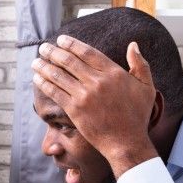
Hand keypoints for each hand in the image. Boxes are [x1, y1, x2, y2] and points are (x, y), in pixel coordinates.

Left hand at [32, 36, 161, 178]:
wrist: (126, 142)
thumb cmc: (137, 116)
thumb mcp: (147, 88)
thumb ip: (140, 65)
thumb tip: (132, 45)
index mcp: (114, 72)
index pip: (87, 52)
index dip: (71, 44)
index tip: (61, 39)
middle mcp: (97, 81)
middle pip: (69, 61)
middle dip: (53, 52)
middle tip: (44, 47)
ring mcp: (84, 95)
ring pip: (59, 75)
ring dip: (44, 66)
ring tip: (36, 61)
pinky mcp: (75, 110)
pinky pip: (56, 93)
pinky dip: (45, 83)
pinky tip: (37, 78)